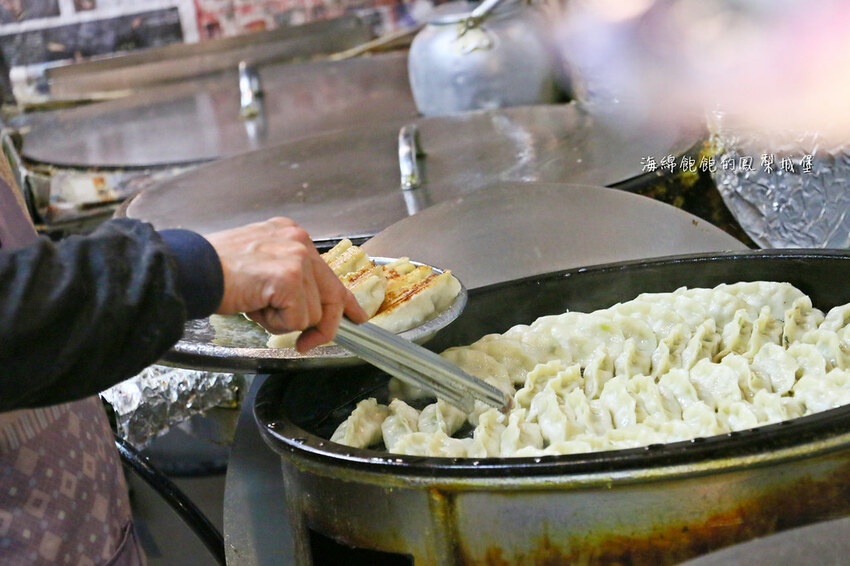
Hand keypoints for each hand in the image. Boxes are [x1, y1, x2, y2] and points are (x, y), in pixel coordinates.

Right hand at [204, 217, 367, 351]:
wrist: (191, 270)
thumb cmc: (216, 272)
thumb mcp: (260, 266)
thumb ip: (287, 278)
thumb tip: (307, 309)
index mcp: (291, 235)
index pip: (328, 272)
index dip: (344, 300)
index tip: (357, 317)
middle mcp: (299, 241)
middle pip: (331, 294)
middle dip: (324, 326)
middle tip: (307, 344)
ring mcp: (297, 258)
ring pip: (311, 312)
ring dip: (283, 320)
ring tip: (256, 304)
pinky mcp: (290, 278)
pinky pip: (298, 319)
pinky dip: (276, 323)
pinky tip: (256, 306)